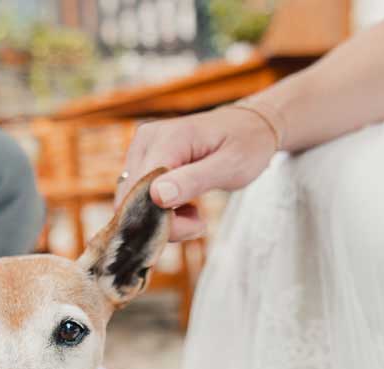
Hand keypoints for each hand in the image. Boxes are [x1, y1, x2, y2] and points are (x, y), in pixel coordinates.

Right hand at [116, 107, 276, 240]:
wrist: (250, 127)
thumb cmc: (246, 145)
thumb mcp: (230, 166)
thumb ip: (193, 181)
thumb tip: (155, 196)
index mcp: (167, 139)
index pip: (143, 191)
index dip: (163, 219)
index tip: (198, 225)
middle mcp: (145, 140)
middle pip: (132, 199)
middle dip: (163, 222)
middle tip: (198, 224)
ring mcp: (140, 149)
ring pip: (133, 202)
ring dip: (162, 219)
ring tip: (194, 214)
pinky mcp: (142, 159)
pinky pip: (138, 197)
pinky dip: (159, 211)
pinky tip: (184, 207)